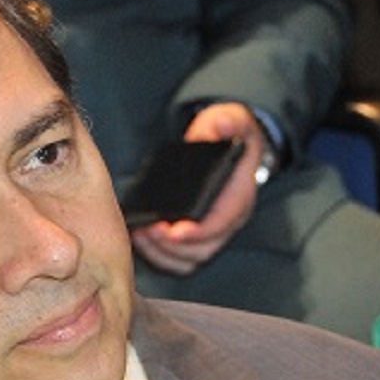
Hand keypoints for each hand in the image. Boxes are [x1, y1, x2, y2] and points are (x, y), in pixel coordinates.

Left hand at [131, 102, 265, 274]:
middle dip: (172, 245)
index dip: (198, 232)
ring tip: (140, 234)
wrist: (230, 145)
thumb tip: (222, 123)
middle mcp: (227, 221)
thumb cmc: (228, 135)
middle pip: (202, 248)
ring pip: (189, 258)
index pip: (221, 224)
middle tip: (147, 230)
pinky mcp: (194, 236)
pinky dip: (159, 255)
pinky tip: (140, 238)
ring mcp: (211, 232)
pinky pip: (179, 258)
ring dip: (163, 253)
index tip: (174, 231)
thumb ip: (229, 120)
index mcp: (239, 197)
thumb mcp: (232, 121)